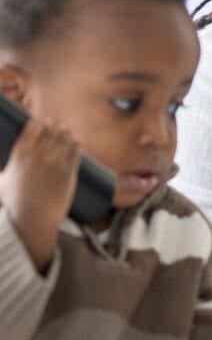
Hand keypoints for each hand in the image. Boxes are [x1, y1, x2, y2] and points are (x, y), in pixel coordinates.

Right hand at [0, 119, 80, 271]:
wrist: (34, 218)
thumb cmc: (16, 201)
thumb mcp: (2, 183)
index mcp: (20, 156)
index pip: (31, 130)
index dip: (39, 124)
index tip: (43, 122)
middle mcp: (37, 157)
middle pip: (49, 133)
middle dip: (53, 128)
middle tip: (56, 126)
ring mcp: (54, 163)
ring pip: (63, 140)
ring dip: (66, 133)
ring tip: (67, 131)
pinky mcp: (68, 171)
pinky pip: (74, 153)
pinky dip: (76, 144)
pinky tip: (77, 140)